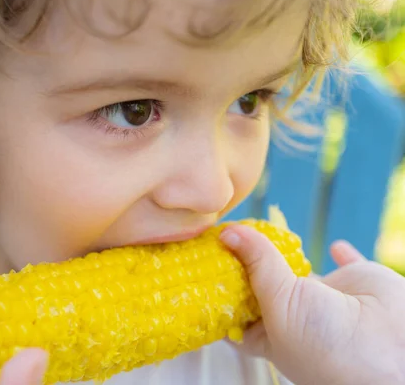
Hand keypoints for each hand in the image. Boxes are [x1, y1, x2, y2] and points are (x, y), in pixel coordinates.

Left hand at [220, 225, 404, 384]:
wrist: (394, 351)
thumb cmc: (325, 346)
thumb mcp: (279, 304)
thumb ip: (257, 264)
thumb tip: (230, 232)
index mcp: (269, 334)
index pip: (234, 313)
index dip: (217, 291)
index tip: (198, 261)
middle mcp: (293, 317)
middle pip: (261, 285)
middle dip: (243, 264)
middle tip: (221, 238)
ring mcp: (324, 299)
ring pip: (295, 269)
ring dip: (279, 252)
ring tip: (253, 231)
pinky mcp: (354, 283)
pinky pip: (346, 263)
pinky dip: (340, 252)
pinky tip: (331, 244)